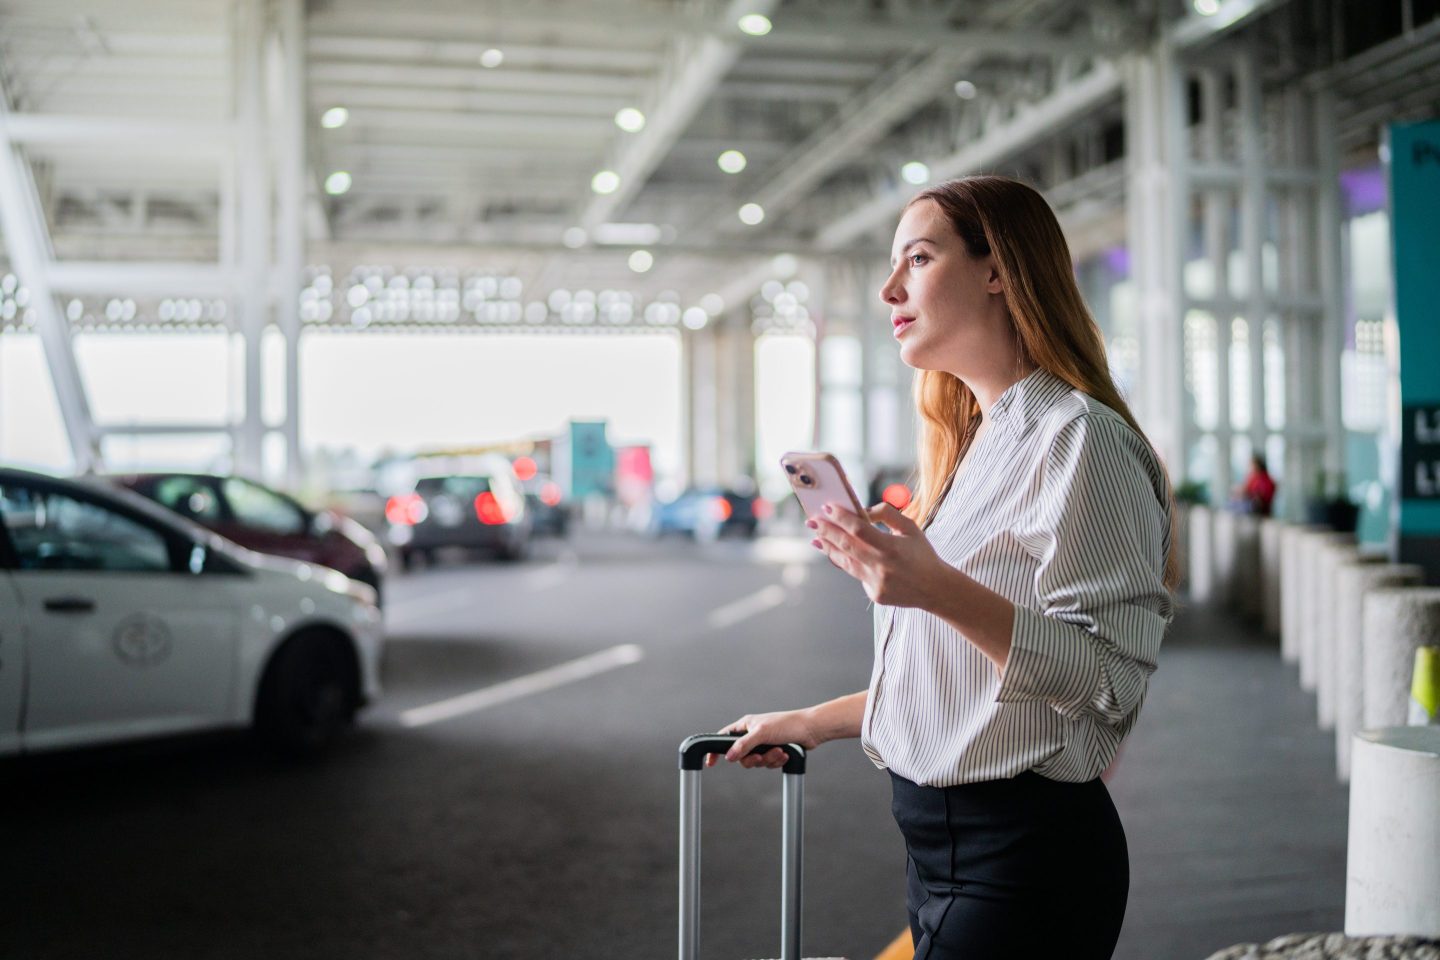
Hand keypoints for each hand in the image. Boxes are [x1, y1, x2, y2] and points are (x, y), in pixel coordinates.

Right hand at [704, 709, 821, 769]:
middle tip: (760, 756)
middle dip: (753, 759)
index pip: (724, 738)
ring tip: (779, 751)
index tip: (711, 762)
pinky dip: (776, 761)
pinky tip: (785, 754)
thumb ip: (744, 745)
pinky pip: (768, 763)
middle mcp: (752, 734)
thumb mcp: (762, 733)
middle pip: (741, 756)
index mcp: (746, 725)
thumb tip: (729, 756)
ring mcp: (763, 744)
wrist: (811, 730)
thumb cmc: (787, 724)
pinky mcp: (773, 752)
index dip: (716, 750)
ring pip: (756, 761)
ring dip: (768, 760)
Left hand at [809, 502, 949, 606]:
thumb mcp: (911, 528)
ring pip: (845, 563)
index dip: (841, 517)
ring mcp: (877, 583)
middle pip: (846, 545)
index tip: (827, 507)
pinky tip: (836, 553)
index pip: (859, 529)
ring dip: (828, 548)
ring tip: (816, 537)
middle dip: (826, 531)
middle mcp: (882, 567)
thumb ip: (887, 514)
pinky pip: (856, 575)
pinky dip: (847, 562)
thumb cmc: (922, 554)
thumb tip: (862, 511)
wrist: (936, 589)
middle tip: (811, 520)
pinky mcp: (875, 594)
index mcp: (892, 547)